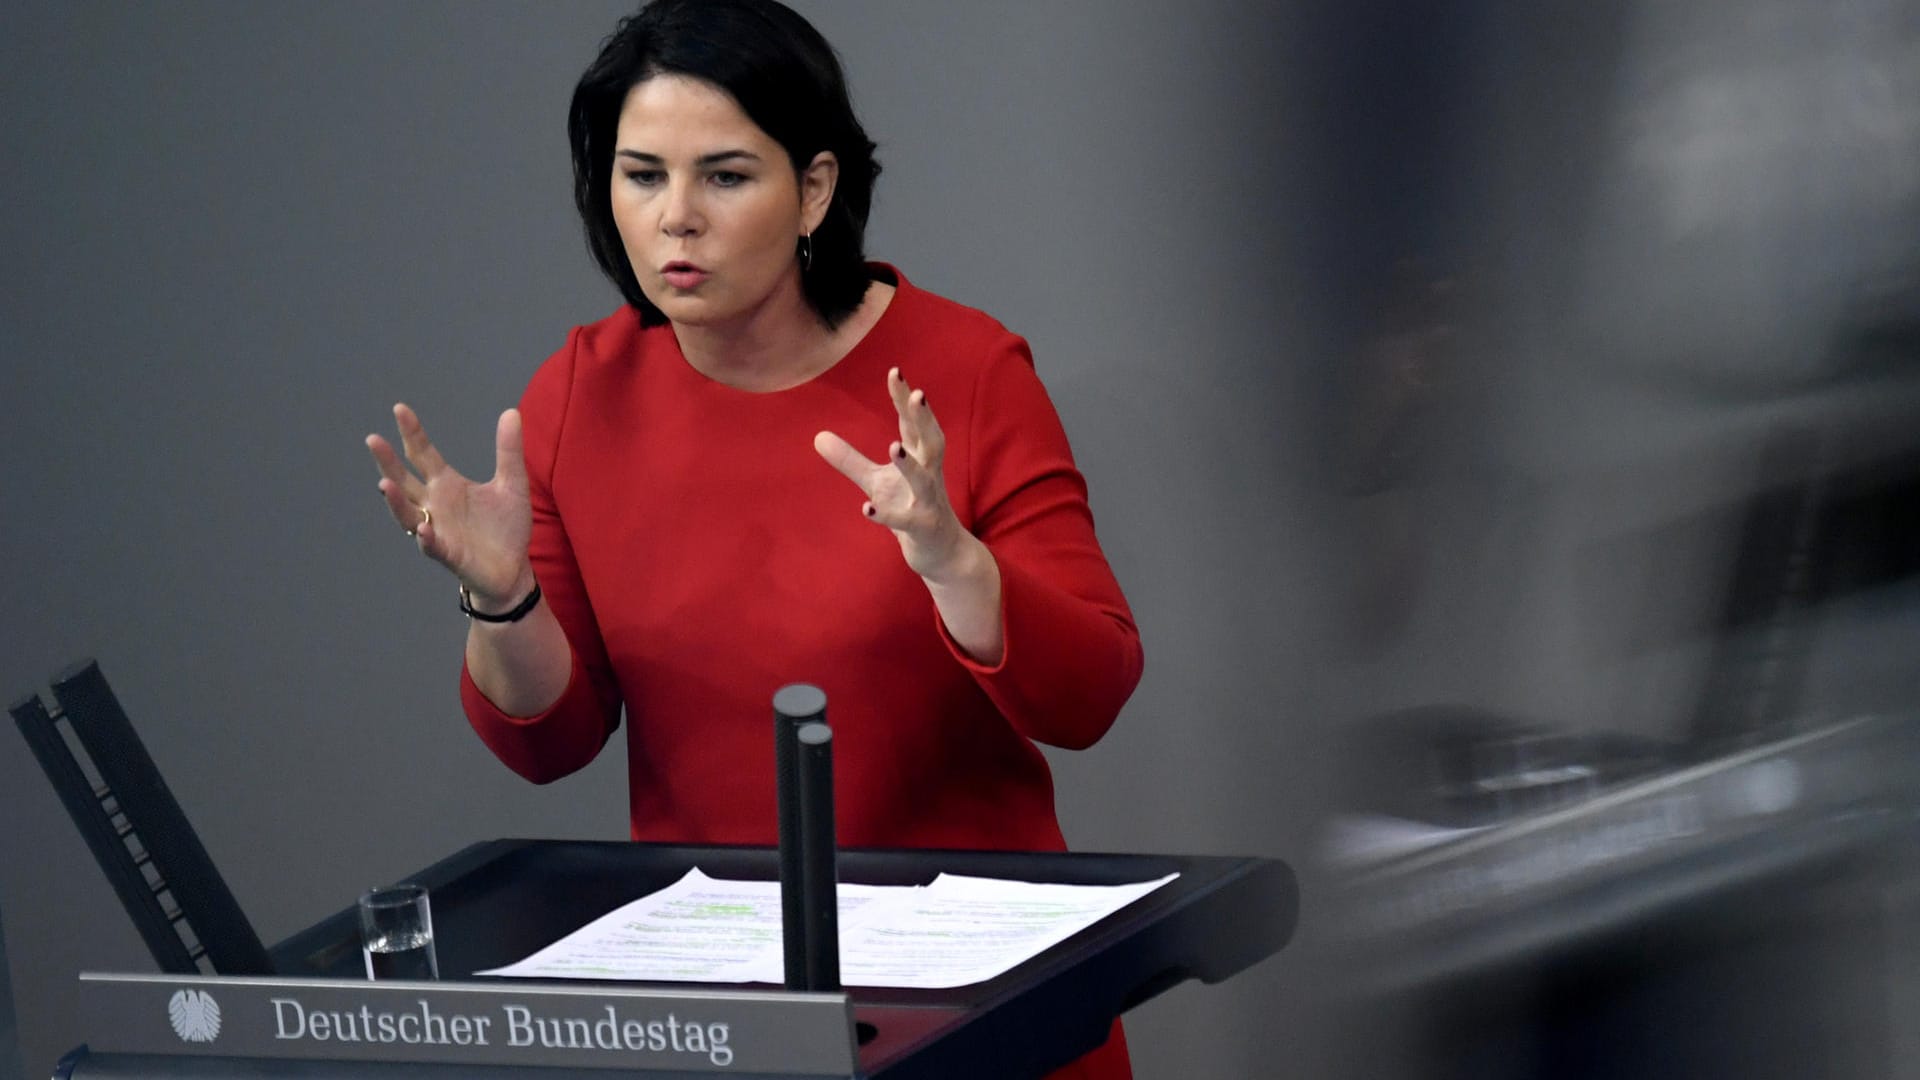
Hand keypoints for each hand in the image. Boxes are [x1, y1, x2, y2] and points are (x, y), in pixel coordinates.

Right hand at [366, 403, 533, 605]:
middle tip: (373, 439)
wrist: (513, 569)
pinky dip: (425, 537)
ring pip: (407, 513)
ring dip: (395, 500)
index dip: (411, 433)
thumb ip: (509, 450)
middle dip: (388, 462)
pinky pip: (431, 545)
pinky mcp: (448, 554)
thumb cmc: (506, 528)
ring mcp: (437, 529)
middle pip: (404, 480)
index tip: (400, 409)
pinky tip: (422, 527)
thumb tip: (511, 411)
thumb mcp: (512, 484)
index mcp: (447, 484)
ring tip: (385, 484)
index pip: (423, 454)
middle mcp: (435, 505)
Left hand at [814, 367, 974, 580]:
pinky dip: (887, 516)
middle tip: (917, 394)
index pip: (913, 423)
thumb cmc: (910, 507)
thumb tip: (817, 437)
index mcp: (920, 458)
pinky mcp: (922, 528)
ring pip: (924, 480)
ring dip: (910, 464)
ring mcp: (928, 502)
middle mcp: (929, 475)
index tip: (895, 372)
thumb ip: (850, 459)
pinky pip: (905, 521)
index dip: (904, 399)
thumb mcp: (877, 482)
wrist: (940, 551)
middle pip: (932, 441)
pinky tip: (866, 509)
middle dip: (924, 419)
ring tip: (894, 446)